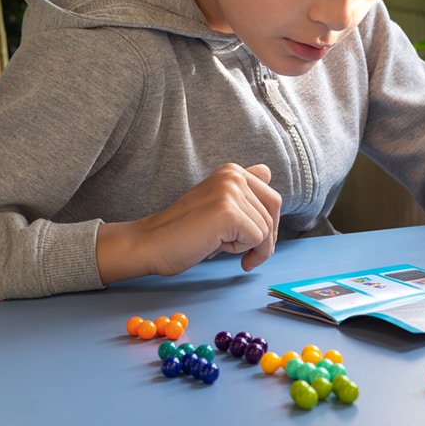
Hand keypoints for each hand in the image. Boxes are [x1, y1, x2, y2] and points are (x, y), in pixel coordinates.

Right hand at [97, 163, 280, 283]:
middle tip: (245, 255)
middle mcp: (233, 175)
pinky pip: (257, 239)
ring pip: (266, 229)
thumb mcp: (220, 206)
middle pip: (273, 213)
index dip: (268, 223)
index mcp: (232, 170)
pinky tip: (217, 248)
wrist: (151, 244)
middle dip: (265, 239)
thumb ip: (243, 191)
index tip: (252, 239)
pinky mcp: (227, 212)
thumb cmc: (185, 232)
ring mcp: (230, 191)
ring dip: (248, 247)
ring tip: (219, 245)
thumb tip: (268, 172)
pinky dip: (243, 252)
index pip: (272, 198)